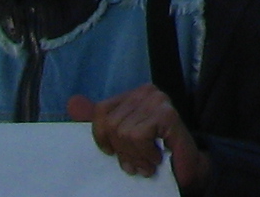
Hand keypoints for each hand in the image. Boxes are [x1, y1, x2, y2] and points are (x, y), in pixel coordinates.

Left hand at [71, 85, 211, 188]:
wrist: (187, 167)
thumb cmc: (154, 152)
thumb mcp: (122, 137)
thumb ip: (100, 120)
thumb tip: (72, 103)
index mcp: (134, 94)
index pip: (101, 111)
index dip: (103, 138)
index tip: (115, 152)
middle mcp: (147, 92)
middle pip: (112, 125)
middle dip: (122, 151)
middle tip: (136, 163)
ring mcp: (158, 100)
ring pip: (124, 132)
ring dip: (135, 156)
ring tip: (146, 163)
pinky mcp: (167, 114)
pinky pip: (139, 135)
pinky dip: (145, 153)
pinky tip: (156, 158)